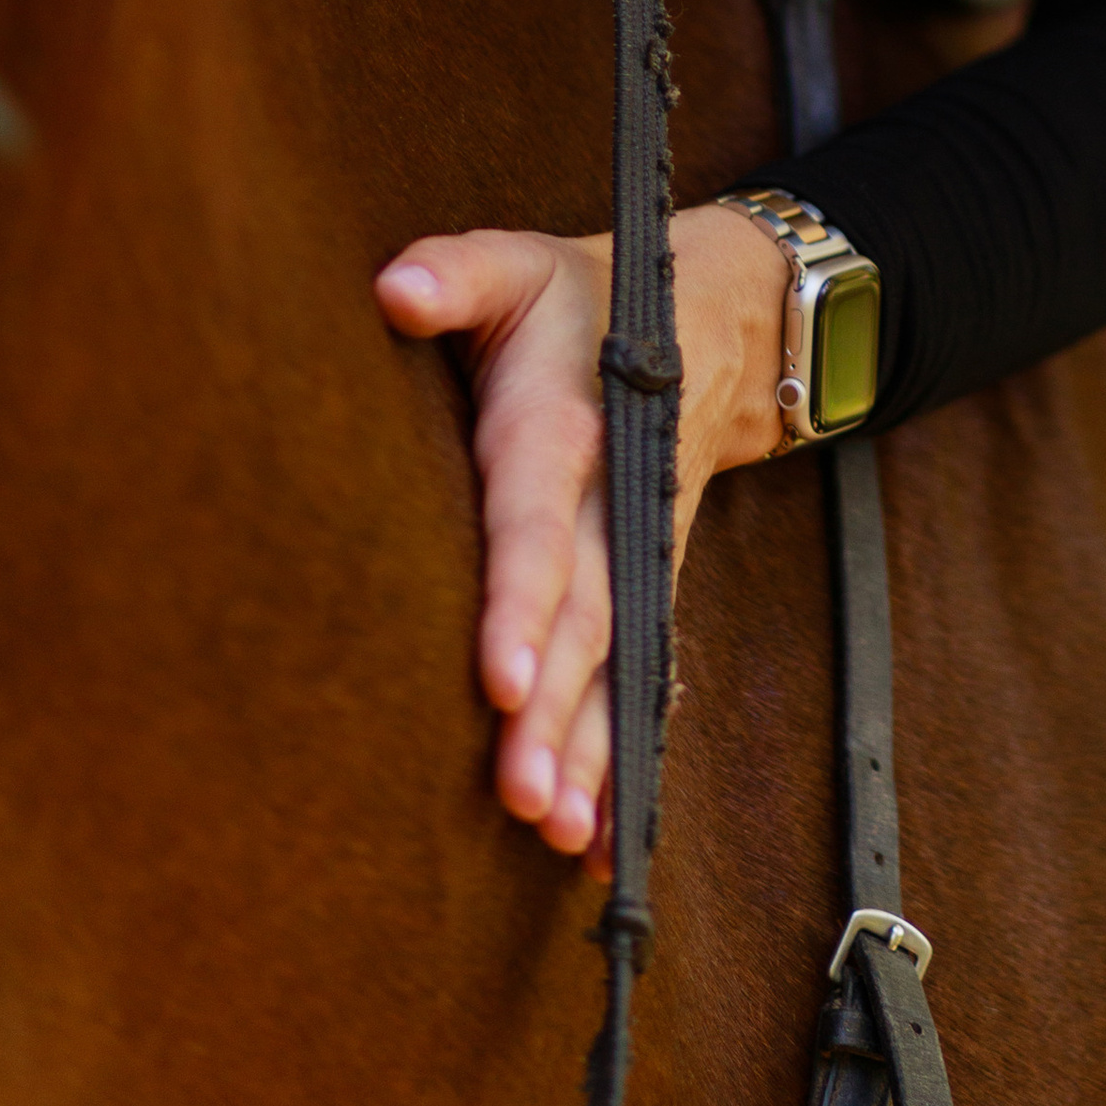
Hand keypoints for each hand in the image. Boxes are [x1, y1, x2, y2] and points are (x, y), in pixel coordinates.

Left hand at [376, 202, 794, 873]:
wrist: (712, 322)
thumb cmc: (577, 298)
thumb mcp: (517, 265)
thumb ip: (455, 273)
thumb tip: (393, 290)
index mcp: (563, 431)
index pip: (538, 524)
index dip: (524, 601)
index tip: (501, 681)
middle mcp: (611, 507)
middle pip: (588, 621)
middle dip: (559, 715)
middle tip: (520, 800)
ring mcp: (639, 557)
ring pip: (618, 666)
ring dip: (593, 753)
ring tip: (559, 839)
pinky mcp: (646, 589)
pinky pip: (641, 680)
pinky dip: (627, 759)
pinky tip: (603, 840)